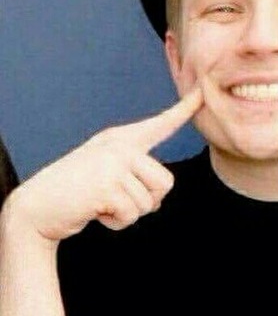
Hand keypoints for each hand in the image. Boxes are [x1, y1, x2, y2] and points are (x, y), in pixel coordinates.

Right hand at [5, 89, 202, 240]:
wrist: (37, 207)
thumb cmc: (77, 192)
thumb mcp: (108, 174)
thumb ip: (135, 176)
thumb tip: (158, 197)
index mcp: (123, 140)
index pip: (161, 124)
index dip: (185, 110)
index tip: (202, 93)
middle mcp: (120, 146)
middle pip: (166, 182)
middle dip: (147, 201)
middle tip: (116, 198)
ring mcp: (112, 163)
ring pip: (150, 202)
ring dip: (130, 214)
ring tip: (103, 203)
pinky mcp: (106, 185)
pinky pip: (132, 215)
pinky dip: (117, 223)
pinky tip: (96, 211)